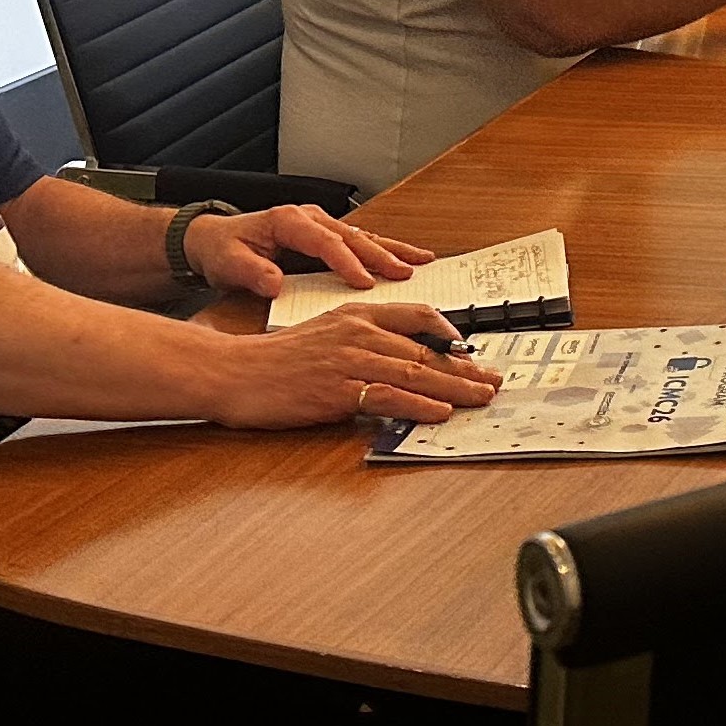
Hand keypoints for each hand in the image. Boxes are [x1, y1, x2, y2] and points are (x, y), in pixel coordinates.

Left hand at [185, 203, 431, 300]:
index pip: (325, 242)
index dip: (347, 262)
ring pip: (363, 236)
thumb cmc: (222, 251)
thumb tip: (274, 283)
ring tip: (421, 261)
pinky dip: (384, 250)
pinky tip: (404, 258)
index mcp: (289, 221)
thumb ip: (251, 271)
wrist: (213, 240)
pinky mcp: (324, 235)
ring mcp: (319, 224)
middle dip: (382, 255)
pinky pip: (359, 242)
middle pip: (353, 236)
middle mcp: (309, 218)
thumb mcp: (228, 262)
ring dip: (392, 249)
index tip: (364, 283)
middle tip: (406, 272)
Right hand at [207, 302, 503, 428]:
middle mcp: (359, 332)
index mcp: (357, 313)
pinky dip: (419, 405)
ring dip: (455, 387)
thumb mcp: (324, 334)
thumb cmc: (274, 360)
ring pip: (415, 372)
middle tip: (493, 380)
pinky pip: (388, 397)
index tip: (473, 351)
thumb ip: (362, 341)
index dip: (451, 333)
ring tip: (481, 397)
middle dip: (465, 368)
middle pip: (425, 350)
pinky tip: (440, 412)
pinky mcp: (337, 390)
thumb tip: (400, 362)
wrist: (232, 372)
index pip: (418, 315)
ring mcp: (349, 360)